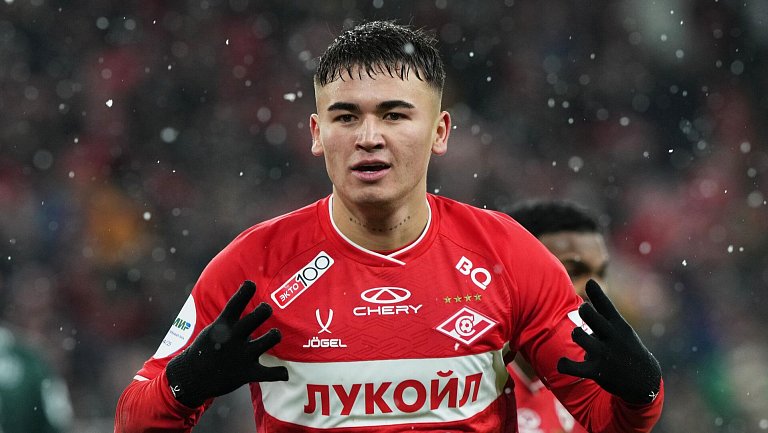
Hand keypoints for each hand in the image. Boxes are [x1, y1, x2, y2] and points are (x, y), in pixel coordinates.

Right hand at [165, 280, 288, 406]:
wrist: (191, 378)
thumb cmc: (206, 350)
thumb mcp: (213, 330)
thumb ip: (231, 319)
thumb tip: (249, 304)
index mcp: (223, 325)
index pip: (236, 303)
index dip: (246, 291)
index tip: (251, 284)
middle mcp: (234, 337)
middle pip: (259, 315)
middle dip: (265, 309)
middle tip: (265, 311)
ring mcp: (242, 355)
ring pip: (271, 338)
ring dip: (274, 335)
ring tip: (273, 335)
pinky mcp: (247, 373)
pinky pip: (271, 373)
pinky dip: (279, 373)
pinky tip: (283, 373)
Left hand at [557, 280, 660, 403]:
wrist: (643, 380)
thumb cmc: (626, 347)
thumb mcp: (621, 327)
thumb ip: (604, 308)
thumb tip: (589, 281)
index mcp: (619, 325)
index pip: (606, 305)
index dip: (597, 293)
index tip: (590, 282)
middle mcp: (612, 337)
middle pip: (588, 314)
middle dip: (583, 310)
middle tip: (584, 312)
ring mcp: (604, 354)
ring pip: (578, 335)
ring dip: (577, 334)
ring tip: (582, 338)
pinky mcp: (597, 371)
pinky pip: (574, 367)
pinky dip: (564, 365)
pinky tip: (563, 363)